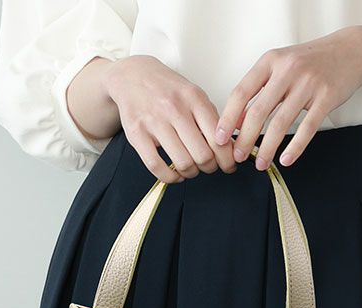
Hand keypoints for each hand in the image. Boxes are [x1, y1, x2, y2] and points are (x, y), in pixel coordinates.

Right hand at [104, 55, 235, 182]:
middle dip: (210, 167)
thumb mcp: (194, 94)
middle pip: (203, 155)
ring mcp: (154, 122)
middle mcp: (175, 109)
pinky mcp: (137, 134)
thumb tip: (229, 146)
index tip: (228, 165)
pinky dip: (170, 177)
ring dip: (191, 173)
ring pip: (182, 163)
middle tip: (209, 167)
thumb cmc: (166, 89)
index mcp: (194, 99)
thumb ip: (211, 118)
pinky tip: (175, 174)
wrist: (132, 75)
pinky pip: (156, 166)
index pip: (219, 138)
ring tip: (191, 169)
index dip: (227, 159)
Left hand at [214, 27, 361, 168]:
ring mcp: (308, 83)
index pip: (241, 92)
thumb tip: (236, 122)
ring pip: (280, 123)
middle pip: (258, 112)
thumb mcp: (279, 66)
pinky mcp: (327, 97)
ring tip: (260, 164)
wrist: (351, 50)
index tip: (220, 138)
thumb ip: (258, 90)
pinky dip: (295, 147)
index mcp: (270, 61)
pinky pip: (307, 128)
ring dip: (267, 148)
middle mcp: (287, 70)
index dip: (228, 118)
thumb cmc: (309, 62)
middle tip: (237, 157)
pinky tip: (286, 160)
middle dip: (245, 139)